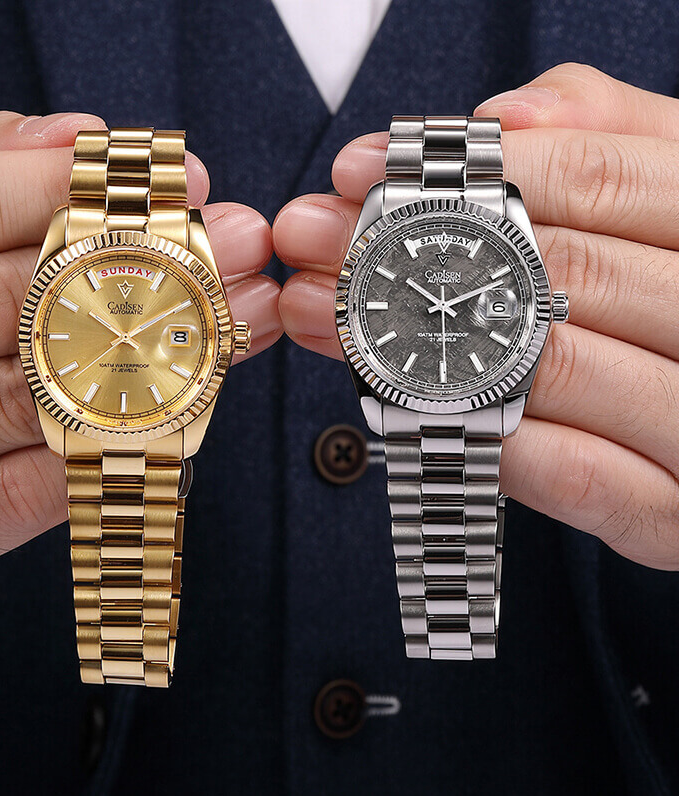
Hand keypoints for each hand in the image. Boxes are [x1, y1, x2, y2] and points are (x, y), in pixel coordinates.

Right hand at [0, 111, 279, 594]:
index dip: (61, 188)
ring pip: (15, 399)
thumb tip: (81, 137)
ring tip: (229, 323)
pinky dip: (104, 445)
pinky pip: (25, 493)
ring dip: (143, 360)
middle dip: (128, 269)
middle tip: (232, 246)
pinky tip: (171, 406)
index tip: (171, 179)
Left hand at [274, 63, 678, 569]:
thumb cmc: (672, 301)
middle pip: (562, 270)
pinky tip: (413, 408)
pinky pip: (576, 475)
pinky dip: (486, 438)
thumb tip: (503, 119)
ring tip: (321, 312)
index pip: (602, 177)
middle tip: (314, 240)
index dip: (472, 168)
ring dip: (420, 345)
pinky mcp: (673, 513)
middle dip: (416, 251)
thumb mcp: (659, 203)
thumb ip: (604, 141)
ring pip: (558, 368)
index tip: (360, 170)